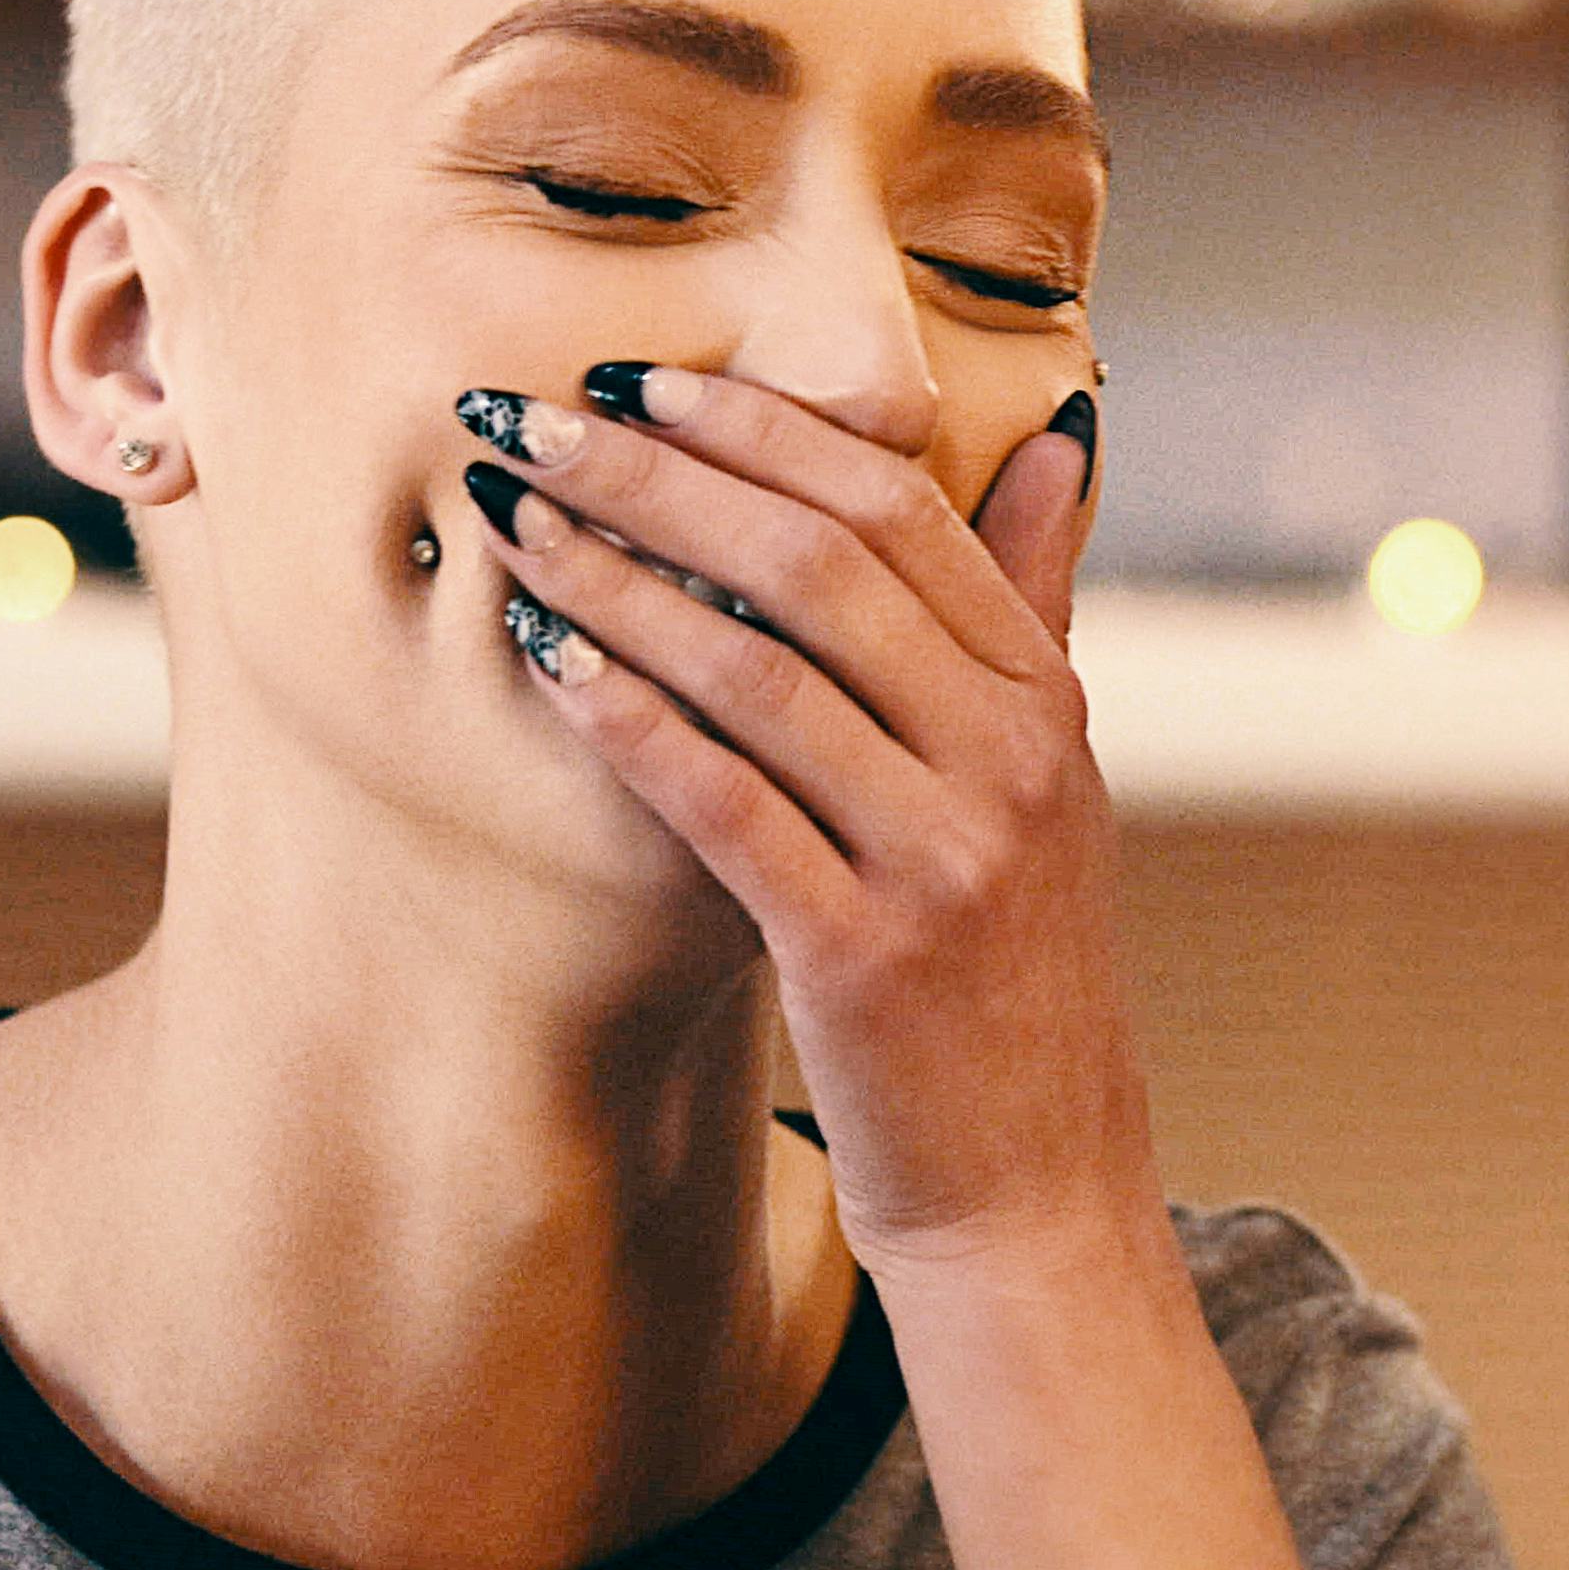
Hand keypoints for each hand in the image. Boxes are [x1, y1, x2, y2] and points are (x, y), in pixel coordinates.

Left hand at [457, 362, 1141, 1275]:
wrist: (1036, 1188)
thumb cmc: (1011, 973)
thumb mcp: (1051, 780)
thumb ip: (1034, 607)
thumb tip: (1054, 438)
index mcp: (1045, 701)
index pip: (896, 512)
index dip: (760, 430)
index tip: (641, 380)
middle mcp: (1007, 762)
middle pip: (814, 563)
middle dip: (658, 476)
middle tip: (536, 421)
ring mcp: (941, 859)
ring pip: (754, 667)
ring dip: (615, 579)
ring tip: (514, 522)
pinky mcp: (860, 955)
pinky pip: (722, 803)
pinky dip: (628, 720)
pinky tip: (547, 660)